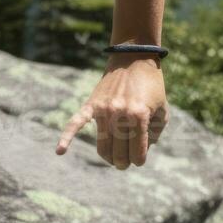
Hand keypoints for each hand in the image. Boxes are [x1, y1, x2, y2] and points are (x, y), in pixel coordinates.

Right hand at [54, 57, 169, 169]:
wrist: (134, 59)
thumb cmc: (152, 85)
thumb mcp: (162, 109)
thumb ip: (155, 132)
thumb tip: (142, 151)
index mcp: (139, 116)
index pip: (137, 151)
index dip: (139, 160)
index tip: (139, 160)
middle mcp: (120, 114)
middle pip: (118, 152)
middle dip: (123, 162)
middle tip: (125, 163)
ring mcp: (104, 109)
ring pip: (102, 145)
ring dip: (108, 157)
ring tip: (114, 160)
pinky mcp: (91, 104)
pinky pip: (76, 123)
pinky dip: (66, 137)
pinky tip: (60, 151)